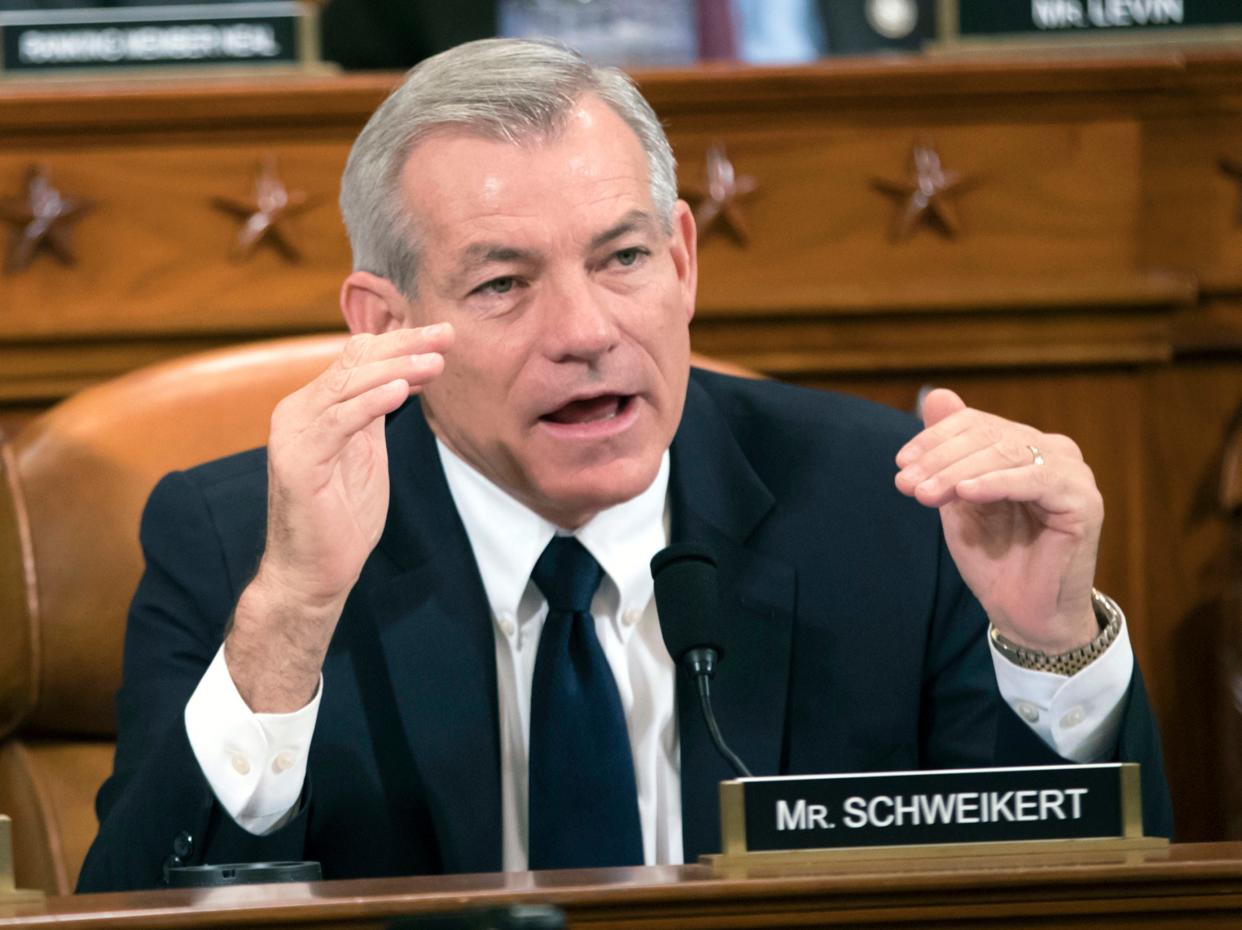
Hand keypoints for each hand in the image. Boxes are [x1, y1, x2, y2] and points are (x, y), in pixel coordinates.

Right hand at [226, 324, 452, 710]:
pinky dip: (369, 402)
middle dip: (405, 346)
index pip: (359, 359)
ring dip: (396, 370)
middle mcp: (299, 411)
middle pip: (355, 362)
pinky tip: (400, 392)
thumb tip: (400, 374)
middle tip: (448, 335)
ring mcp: (294, 433)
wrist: (313, 572)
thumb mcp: (366, 452)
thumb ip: (374, 412)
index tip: (444, 335)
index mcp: (315, 406)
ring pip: (348, 385)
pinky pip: (338, 422)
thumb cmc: (341, 516)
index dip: (401, 343)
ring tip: (437, 362)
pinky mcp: (297, 461)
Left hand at [894, 389, 1101, 653]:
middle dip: (940, 459)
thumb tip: (935, 394)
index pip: (976, 424)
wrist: (1024, 612)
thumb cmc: (994, 556)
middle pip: (988, 437)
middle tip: (905, 483)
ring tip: (923, 494)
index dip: (935, 439)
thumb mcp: (959, 498)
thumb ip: (949, 451)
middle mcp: (1054, 451)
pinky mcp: (1084, 502)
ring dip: (957, 472)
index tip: (900, 464)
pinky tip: (964, 494)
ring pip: (1006, 454)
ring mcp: (1072, 474)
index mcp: (1025, 446)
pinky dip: (995, 483)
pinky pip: (1034, 480)